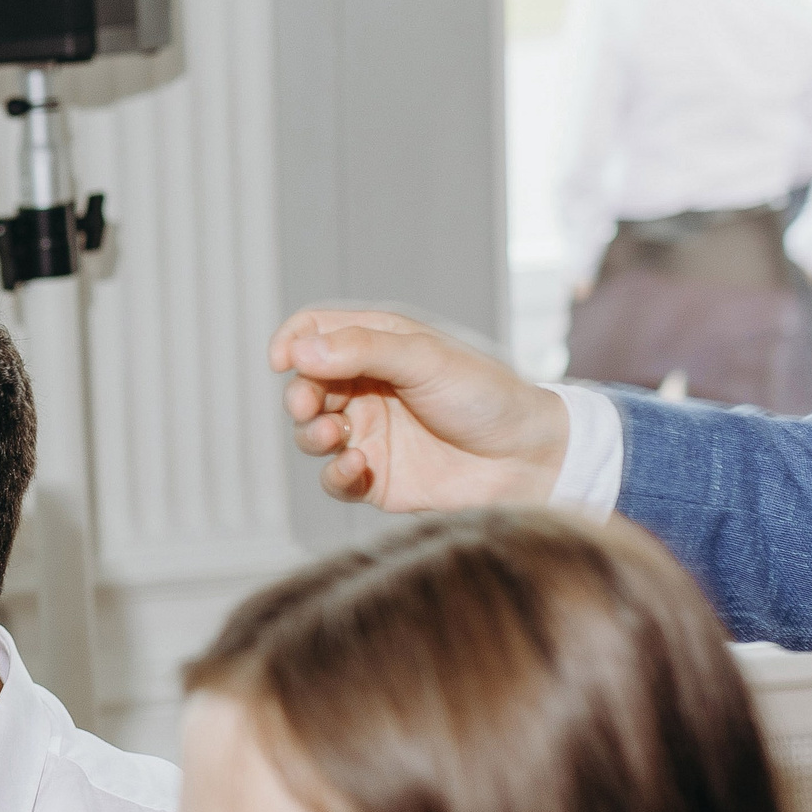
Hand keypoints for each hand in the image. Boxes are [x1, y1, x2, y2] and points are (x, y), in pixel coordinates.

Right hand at [270, 308, 571, 511]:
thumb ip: (362, 350)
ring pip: (311, 434)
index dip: (293, 342)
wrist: (527, 460)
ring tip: (335, 436)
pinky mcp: (375, 479)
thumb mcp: (424, 359)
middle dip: (300, 396)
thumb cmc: (487, 397)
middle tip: (309, 407)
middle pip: (305, 385)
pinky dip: (336, 474)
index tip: (283, 360)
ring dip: (312, 435)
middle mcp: (369, 388)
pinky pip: (333, 479)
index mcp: (380, 345)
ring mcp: (371, 434)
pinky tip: (358, 468)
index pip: (316, 332)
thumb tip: (298, 351)